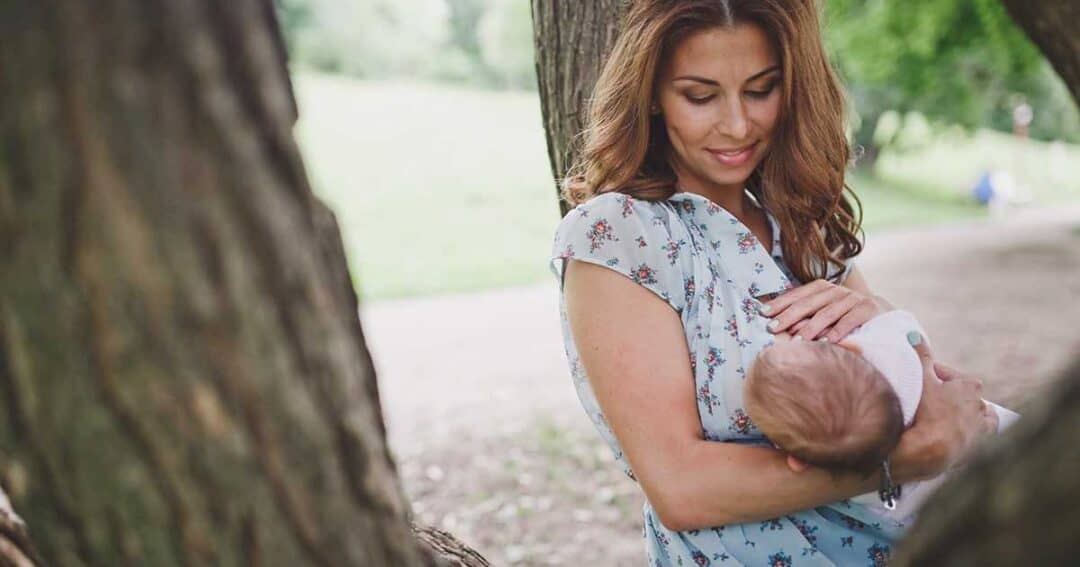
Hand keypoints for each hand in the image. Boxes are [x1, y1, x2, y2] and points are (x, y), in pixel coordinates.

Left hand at [761, 279, 888, 342]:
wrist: (881, 314)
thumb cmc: (844, 315)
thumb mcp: (824, 310)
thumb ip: (804, 314)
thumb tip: (775, 322)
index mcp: (823, 288)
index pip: (798, 294)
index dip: (780, 303)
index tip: (763, 313)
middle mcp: (836, 290)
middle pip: (809, 303)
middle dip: (789, 316)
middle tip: (773, 328)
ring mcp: (852, 298)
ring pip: (827, 313)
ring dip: (810, 328)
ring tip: (796, 342)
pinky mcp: (867, 309)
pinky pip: (849, 321)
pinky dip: (836, 332)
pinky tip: (825, 343)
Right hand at [889, 333, 997, 481]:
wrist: (932, 449)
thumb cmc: (928, 410)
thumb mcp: (921, 378)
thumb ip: (920, 356)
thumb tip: (914, 335)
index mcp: (970, 386)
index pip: (949, 375)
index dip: (932, 376)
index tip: (920, 380)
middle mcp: (980, 405)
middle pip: (963, 395)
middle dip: (948, 394)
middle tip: (929, 398)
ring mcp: (981, 427)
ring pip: (978, 415)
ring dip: (966, 413)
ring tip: (947, 416)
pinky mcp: (979, 445)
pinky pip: (982, 436)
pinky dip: (975, 432)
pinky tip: (962, 433)